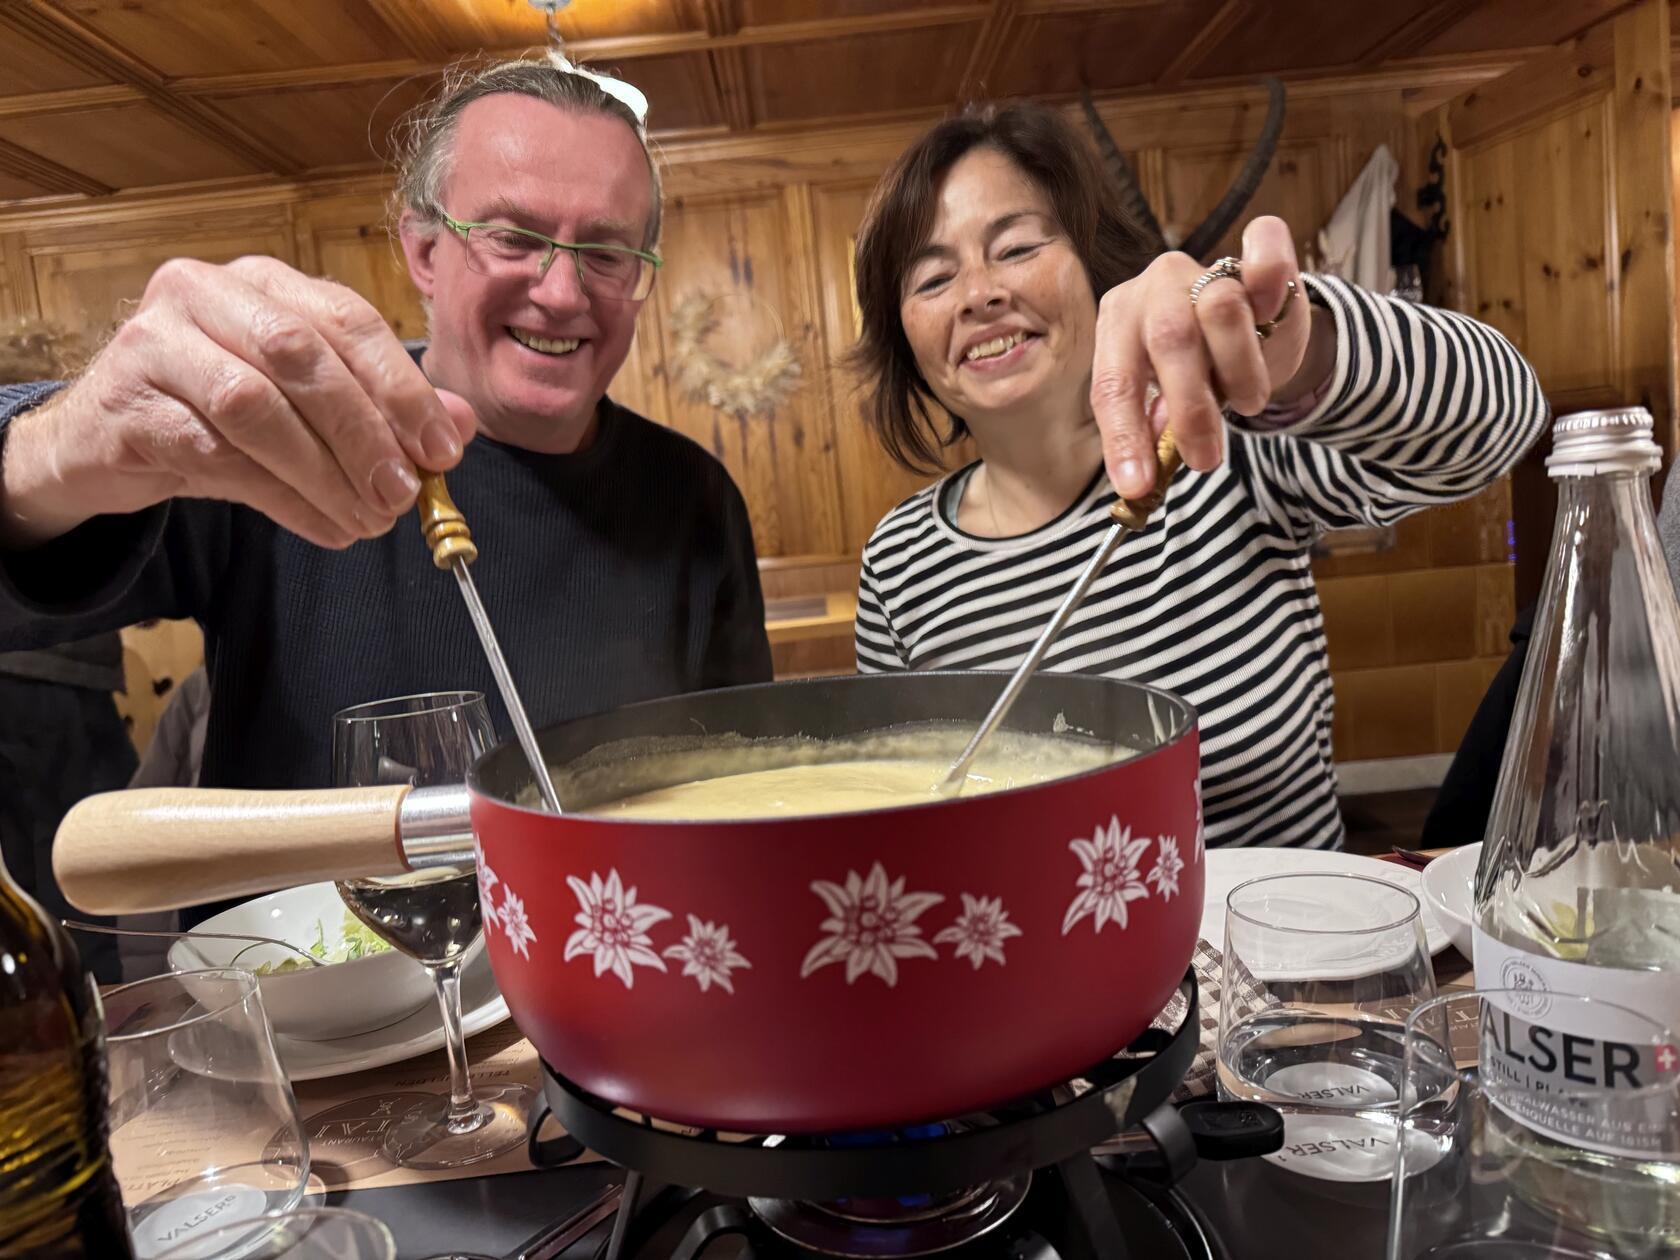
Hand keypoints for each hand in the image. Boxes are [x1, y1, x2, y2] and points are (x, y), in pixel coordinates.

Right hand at [0, 255, 475, 549]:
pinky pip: (217, 456)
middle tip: (402, 495)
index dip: (401, 386)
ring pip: (256, 407)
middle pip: (300, 354)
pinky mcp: (127, 406)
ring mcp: (156, 344)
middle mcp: (204, 293)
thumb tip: (461, 424)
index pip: (347, 318)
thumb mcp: (306, 405)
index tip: (442, 450)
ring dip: (325, 473)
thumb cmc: (217, 414)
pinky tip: (324, 527)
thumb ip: (384, 405)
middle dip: (364, 432)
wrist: (102, 443)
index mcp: (263, 281)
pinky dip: (284, 500)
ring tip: (368, 521)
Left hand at [1089, 216, 1317, 499]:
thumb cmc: (1203, 372)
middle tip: (1206, 459)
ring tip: (1247, 403)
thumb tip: (1145, 475)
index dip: (1125, 437)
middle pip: (1169, 341)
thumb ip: (1158, 428)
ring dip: (1240, 371)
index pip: (1112, 383)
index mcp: (1117, 326)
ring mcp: (1202, 265)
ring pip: (1222, 309)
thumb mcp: (1171, 403)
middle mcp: (1152, 289)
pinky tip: (1270, 313)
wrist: (1256, 329)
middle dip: (1190, 410)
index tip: (1137, 485)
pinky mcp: (1254, 249)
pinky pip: (1266, 247)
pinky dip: (1270, 276)